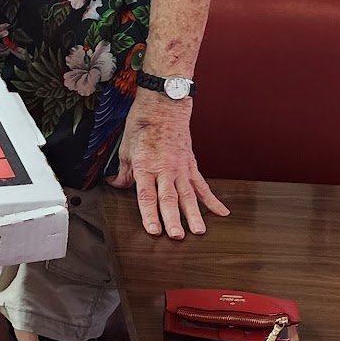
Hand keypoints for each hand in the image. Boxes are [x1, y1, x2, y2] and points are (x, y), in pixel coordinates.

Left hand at [109, 95, 228, 239]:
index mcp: (145, 166)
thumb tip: (117, 184)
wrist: (164, 103)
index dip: (149, 215)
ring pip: (188, 195)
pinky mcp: (191, 164)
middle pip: (169, 199)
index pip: (147, 196)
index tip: (153, 230)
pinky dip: (211, 200)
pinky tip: (221, 213)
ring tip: (199, 231)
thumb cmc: (143, 122)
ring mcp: (181, 167)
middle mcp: (165, 169)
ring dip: (194, 215)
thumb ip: (124, 170)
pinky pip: (202, 185)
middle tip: (177, 237)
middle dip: (173, 220)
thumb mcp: (125, 147)